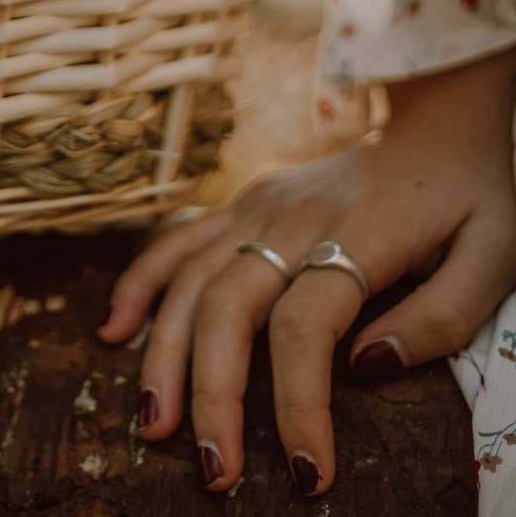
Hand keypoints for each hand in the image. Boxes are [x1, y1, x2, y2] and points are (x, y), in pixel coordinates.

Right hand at [99, 47, 515, 495]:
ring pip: (190, 277)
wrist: (441, 119)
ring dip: (163, 351)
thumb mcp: (495, 256)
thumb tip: (366, 367)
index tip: (309, 473)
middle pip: (228, 306)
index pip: (306, 329)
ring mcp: (260, 204)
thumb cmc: (474, 195)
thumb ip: (439, 318)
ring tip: (153, 424)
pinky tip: (114, 330)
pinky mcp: (245, 200)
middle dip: (211, 393)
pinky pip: (178, 239)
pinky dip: (140, 282)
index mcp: (358, 236)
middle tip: (215, 470)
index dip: (298, 404)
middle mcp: (294, 218)